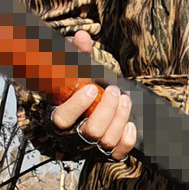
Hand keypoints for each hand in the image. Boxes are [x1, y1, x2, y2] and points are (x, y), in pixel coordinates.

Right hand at [48, 29, 136, 159]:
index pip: (63, 119)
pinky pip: (119, 153)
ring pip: (107, 141)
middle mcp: (73, 138)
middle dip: (106, 110)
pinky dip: (127, 139)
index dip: (77, 106)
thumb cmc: (76, 94)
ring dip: (119, 118)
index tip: (90, 88)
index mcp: (58, 120)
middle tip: (114, 90)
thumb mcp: (73, 76)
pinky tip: (130, 123)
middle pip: (91, 131)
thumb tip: (83, 35)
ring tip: (125, 99)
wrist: (82, 120)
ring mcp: (91, 148)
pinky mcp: (107, 154)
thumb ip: (76, 57)